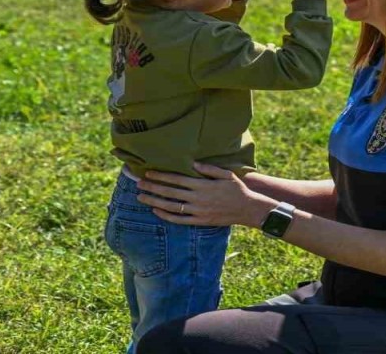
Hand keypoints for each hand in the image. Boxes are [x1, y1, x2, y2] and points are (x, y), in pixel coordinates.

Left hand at [137, 163, 276, 227]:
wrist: (247, 209)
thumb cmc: (237, 189)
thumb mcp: (226, 174)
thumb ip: (209, 168)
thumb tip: (193, 163)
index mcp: (202, 185)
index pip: (176, 179)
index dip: (161, 175)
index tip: (148, 172)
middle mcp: (197, 198)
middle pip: (169, 192)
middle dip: (152, 186)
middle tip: (138, 183)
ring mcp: (198, 210)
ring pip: (170, 206)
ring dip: (154, 200)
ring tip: (141, 197)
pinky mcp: (200, 221)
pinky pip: (179, 219)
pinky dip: (166, 215)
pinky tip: (156, 210)